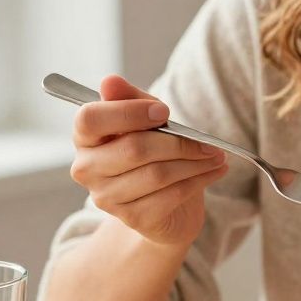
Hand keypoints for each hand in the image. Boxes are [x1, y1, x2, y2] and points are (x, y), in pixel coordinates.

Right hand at [70, 75, 228, 245]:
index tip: (164, 112)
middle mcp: (87, 169)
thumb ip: (130, 99)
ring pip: (157, 174)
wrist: (165, 206)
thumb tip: (110, 81)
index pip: (91, 119)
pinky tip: (213, 171)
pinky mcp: (132, 219)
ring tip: (216, 155)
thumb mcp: (145, 119)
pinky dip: (198, 181)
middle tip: (209, 142)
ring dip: (195, 163)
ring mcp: (107, 197)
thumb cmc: (152, 152)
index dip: (129, 113)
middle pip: (134, 149)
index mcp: (84, 137)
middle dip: (178, 142)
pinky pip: (170, 196)